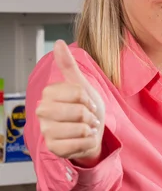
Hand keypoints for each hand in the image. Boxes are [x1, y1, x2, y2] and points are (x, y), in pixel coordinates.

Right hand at [36, 40, 104, 161]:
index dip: (88, 98)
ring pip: (80, 128)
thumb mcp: (81, 85)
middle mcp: (43, 111)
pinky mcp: (54, 148)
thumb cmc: (86, 108)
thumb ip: (68, 66)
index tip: (87, 102)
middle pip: (78, 111)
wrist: (90, 132)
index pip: (78, 93)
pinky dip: (88, 142)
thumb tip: (58, 43)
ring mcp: (47, 130)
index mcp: (48, 94)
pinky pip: (80, 143)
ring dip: (90, 129)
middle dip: (90, 115)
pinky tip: (83, 140)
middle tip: (88, 117)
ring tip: (86, 128)